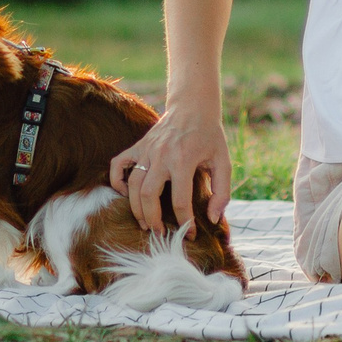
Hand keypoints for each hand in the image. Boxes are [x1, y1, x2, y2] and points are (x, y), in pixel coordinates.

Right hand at [110, 96, 231, 235]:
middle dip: (153, 219)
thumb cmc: (210, 137)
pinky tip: (126, 194)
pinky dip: (117, 181)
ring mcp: (147, 150)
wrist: (193, 107)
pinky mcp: (138, 146)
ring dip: (136, 208)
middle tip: (159, 233)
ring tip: (146, 223)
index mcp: (184, 161)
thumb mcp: (224, 162)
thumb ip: (222, 192)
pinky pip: (118, 165)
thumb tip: (213, 219)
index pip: (180, 200)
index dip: (185, 222)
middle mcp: (162, 156)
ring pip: (133, 186)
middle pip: (149, 196)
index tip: (190, 234)